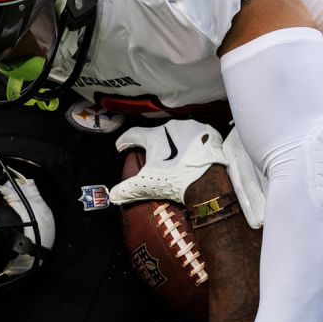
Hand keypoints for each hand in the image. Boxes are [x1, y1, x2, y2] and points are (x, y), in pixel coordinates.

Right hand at [110, 120, 225, 204]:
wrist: (208, 182)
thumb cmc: (175, 180)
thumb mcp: (146, 185)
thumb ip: (126, 189)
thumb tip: (113, 195)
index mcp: (155, 135)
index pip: (134, 134)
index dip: (125, 141)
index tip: (121, 147)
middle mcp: (173, 126)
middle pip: (157, 134)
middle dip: (152, 145)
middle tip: (150, 157)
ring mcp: (193, 128)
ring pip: (178, 133)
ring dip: (174, 143)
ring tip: (173, 157)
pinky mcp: (209, 133)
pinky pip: (197, 137)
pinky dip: (192, 145)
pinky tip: (191, 155)